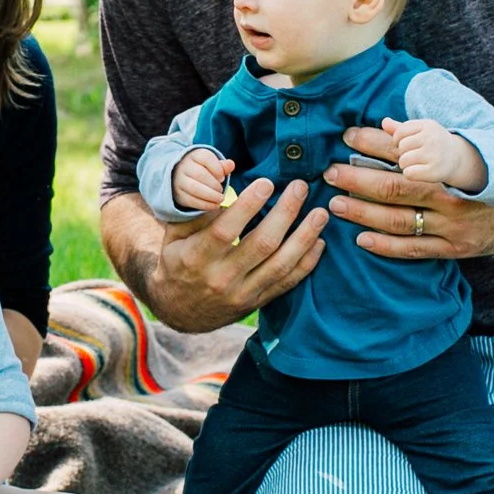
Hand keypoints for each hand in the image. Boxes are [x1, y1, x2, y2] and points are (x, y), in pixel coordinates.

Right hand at [115, 180, 328, 333]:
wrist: (180, 310)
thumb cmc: (178, 262)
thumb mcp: (174, 237)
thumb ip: (195, 213)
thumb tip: (222, 186)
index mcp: (197, 258)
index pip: (226, 230)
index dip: (248, 206)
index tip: (267, 182)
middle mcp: (222, 278)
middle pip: (261, 244)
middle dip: (285, 213)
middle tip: (300, 187)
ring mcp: (243, 293)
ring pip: (281, 265)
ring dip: (304, 237)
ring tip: (320, 213)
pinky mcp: (257, 302)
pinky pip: (287, 283)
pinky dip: (307, 263)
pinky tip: (320, 242)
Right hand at [171, 148, 233, 212]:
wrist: (182, 178)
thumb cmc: (203, 170)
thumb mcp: (212, 165)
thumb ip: (222, 166)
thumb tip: (231, 165)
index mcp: (194, 156)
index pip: (206, 158)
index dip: (217, 169)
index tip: (222, 177)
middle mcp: (184, 166)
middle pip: (200, 174)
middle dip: (214, 184)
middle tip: (221, 190)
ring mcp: (180, 181)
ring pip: (195, 188)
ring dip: (211, 196)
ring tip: (220, 199)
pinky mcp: (179, 194)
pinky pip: (192, 200)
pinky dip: (206, 205)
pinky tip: (215, 205)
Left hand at [324, 126, 493, 260]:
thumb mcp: (475, 146)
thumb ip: (433, 138)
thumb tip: (390, 126)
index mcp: (458, 167)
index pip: (407, 153)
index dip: (375, 143)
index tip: (349, 135)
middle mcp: (454, 199)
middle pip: (395, 188)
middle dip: (358, 178)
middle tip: (330, 170)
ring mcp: (455, 228)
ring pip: (398, 222)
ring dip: (362, 212)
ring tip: (336, 202)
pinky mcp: (457, 250)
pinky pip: (414, 250)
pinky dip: (385, 246)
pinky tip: (361, 239)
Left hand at [383, 117, 485, 192]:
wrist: (457, 158)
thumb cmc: (433, 142)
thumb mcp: (420, 131)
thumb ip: (400, 127)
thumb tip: (384, 122)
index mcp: (428, 125)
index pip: (399, 132)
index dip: (397, 140)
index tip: (405, 144)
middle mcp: (432, 138)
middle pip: (401, 147)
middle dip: (403, 153)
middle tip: (414, 155)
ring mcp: (435, 155)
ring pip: (403, 161)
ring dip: (406, 165)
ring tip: (416, 163)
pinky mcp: (435, 171)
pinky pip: (409, 173)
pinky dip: (410, 174)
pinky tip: (419, 172)